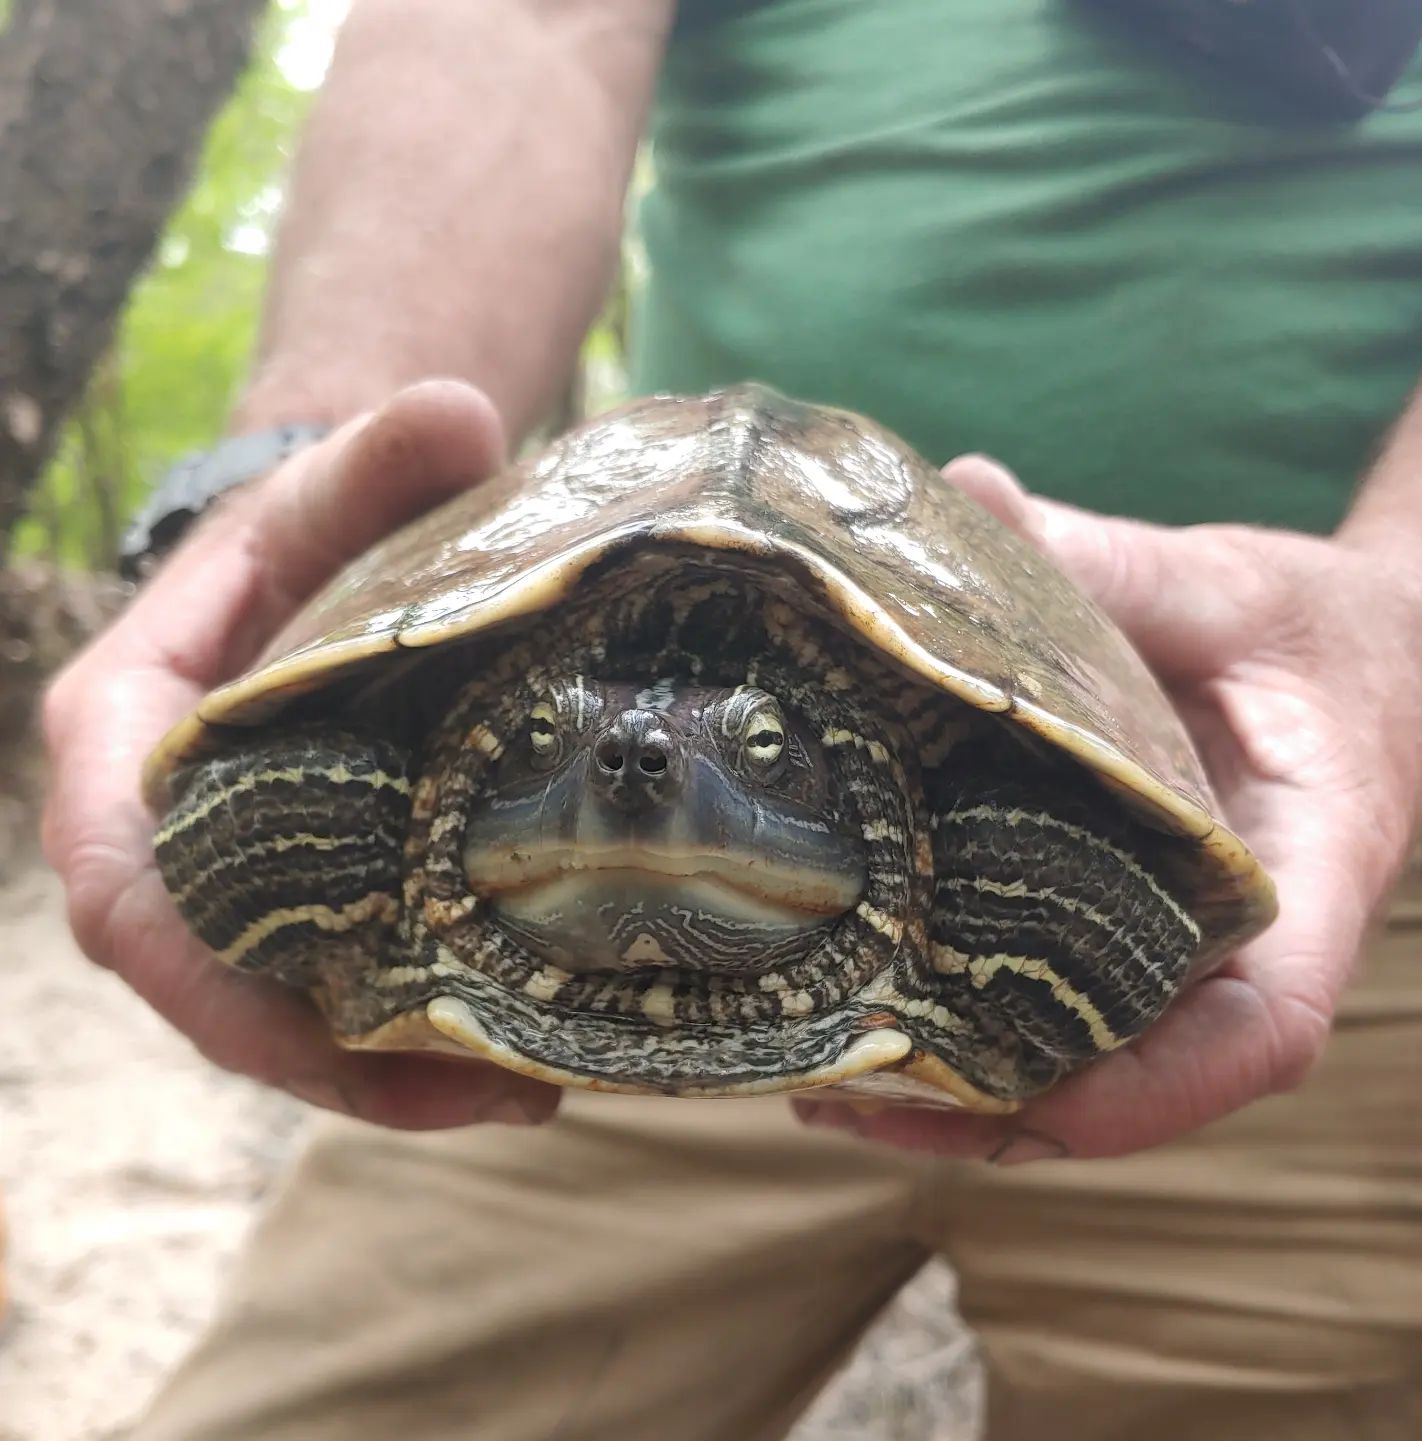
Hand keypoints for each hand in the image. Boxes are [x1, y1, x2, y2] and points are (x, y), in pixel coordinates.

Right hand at [43, 381, 560, 1129]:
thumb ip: (374, 454)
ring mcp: (232, 872)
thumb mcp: (327, 490)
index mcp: (125, 741)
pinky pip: (336, 984)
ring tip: (533, 1084)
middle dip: (338, 1062)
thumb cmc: (299, 533)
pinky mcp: (301, 888)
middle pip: (217, 987)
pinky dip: (414, 1031)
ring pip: (284, 1009)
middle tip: (496, 1086)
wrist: (317, 562)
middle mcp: (161, 833)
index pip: (129, 893)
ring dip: (394, 1071)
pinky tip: (525, 1043)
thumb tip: (459, 413)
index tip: (330, 1039)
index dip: (210, 979)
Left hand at [796, 456, 1421, 1160]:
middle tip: (837, 1091)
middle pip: (1134, 1080)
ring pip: (1084, 1062)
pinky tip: (858, 1002)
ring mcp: (1183, 945)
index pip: (1258, 1033)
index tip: (1017, 1100)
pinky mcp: (1130, 919)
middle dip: (992, 1110)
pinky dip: (968, 1025)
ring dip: (960, 1091)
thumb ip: (1109, 559)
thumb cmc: (1317, 630)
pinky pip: (1057, 997)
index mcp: (1306, 876)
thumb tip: (967, 491)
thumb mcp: (1226, 586)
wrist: (1369, 653)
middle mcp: (1242, 945)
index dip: (1145, 1090)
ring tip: (816, 1076)